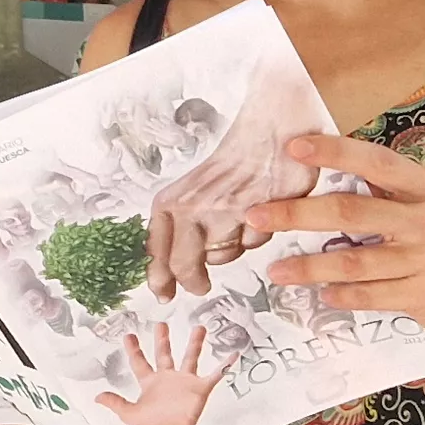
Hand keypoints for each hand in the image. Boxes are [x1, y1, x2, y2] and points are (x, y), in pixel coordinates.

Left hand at [95, 325, 226, 424]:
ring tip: (199, 328)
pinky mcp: (199, 389)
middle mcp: (168, 378)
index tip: (129, 335)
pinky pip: (214, 375)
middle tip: (161, 323)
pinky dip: (224, 366)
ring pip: (190, 357)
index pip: (140, 362)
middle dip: (162, 339)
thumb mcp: (128, 414)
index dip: (134, 349)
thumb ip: (114, 403)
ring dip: (194, 343)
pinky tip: (232, 355)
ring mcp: (184, 382)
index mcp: (150, 382)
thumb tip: (95, 397)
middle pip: (164, 353)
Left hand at [146, 121, 314, 298]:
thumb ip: (178, 227)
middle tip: (200, 286)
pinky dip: (256, 235)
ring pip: (223, 257)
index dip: (159, 279)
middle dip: (193, 282)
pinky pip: (252, 244)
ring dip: (232, 248)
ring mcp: (221, 211)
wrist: (269, 132)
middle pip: (183, 266)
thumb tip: (167, 270)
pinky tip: (259, 212)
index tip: (163, 293)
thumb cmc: (232, 164)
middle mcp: (190, 207)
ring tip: (238, 219)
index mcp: (170, 202)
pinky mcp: (253, 213)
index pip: (155, 252)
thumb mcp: (190, 193)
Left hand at [248, 134, 424, 343]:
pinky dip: (342, 295)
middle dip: (298, 213)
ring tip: (275, 270)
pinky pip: (371, 296)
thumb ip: (384, 188)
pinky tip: (319, 294)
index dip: (335, 152)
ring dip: (309, 267)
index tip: (292, 146)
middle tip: (257, 215)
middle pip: (353, 213)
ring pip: (356, 262)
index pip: (377, 162)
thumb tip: (319, 165)